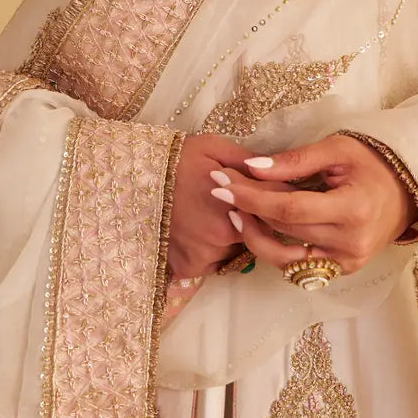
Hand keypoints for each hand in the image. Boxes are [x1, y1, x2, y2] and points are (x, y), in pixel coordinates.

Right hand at [167, 133, 272, 278]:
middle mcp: (223, 238)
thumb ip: (251, 164)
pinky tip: (198, 229)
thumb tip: (281, 173)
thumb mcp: (216, 148)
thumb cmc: (178, 159)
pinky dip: (209, 251)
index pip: (272, 218)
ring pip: (232, 251)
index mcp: (236, 207)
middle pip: (254, 237)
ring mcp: (204, 256)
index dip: (271, 208)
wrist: (135, 176)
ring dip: (229, 238)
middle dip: (250, 222)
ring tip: (210, 214)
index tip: (263, 200)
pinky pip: (211, 264)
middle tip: (230, 203)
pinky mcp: (188, 268)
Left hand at [210, 134, 417, 276]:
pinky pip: (299, 265)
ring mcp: (347, 262)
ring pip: (286, 256)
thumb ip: (294, 161)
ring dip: (255, 234)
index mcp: (353, 209)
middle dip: (248, 208)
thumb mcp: (337, 149)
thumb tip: (252, 167)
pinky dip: (276, 248)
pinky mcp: (343, 270)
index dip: (252, 197)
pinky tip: (260, 227)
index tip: (222, 183)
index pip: (289, 209)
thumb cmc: (373, 162)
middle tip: (221, 187)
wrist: (407, 190)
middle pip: (284, 231)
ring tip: (236, 211)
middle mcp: (350, 243)